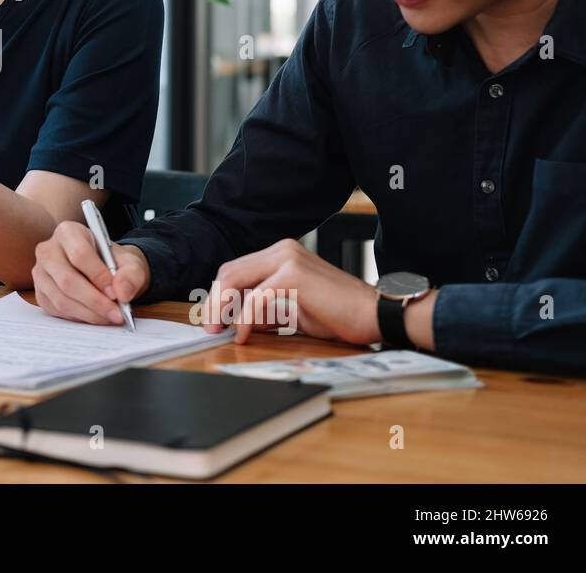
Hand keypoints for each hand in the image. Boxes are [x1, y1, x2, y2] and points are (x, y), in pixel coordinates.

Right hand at [32, 221, 149, 324]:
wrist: (102, 270)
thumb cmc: (112, 262)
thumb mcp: (129, 262)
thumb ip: (131, 274)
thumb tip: (123, 292)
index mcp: (68, 232)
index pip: (79, 254)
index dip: (98, 276)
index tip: (116, 293)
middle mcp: (48, 250)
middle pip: (67, 280)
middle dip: (95, 301)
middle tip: (116, 314)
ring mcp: (41, 273)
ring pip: (61, 299)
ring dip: (89, 313)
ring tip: (110, 317)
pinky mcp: (40, 293)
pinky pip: (58, 310)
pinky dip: (80, 317)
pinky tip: (95, 317)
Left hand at [202, 239, 379, 344]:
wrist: (375, 314)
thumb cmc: (339, 314)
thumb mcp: (293, 311)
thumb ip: (266, 311)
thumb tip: (238, 322)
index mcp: (281, 254)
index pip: (236, 270)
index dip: (219, 295)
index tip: (212, 319)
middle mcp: (281, 250)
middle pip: (229, 271)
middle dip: (214, 301)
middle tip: (209, 328)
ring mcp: (287, 259)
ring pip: (236, 280)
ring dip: (222, 308)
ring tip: (219, 331)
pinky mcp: (293, 275)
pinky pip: (256, 298)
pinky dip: (245, 318)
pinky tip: (243, 335)